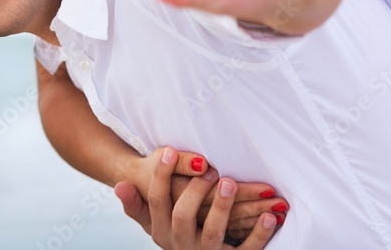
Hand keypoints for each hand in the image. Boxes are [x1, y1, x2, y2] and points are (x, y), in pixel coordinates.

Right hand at [116, 147, 279, 248]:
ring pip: (213, 232)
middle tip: (209, 169)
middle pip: (183, 216)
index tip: (170, 150)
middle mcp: (180, 243)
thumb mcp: (153, 221)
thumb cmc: (174, 232)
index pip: (157, 201)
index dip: (162, 175)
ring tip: (230, 182)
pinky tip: (271, 217)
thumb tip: (119, 186)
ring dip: (223, 206)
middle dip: (195, 191)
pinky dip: (259, 234)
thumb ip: (137, 204)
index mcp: (160, 230)